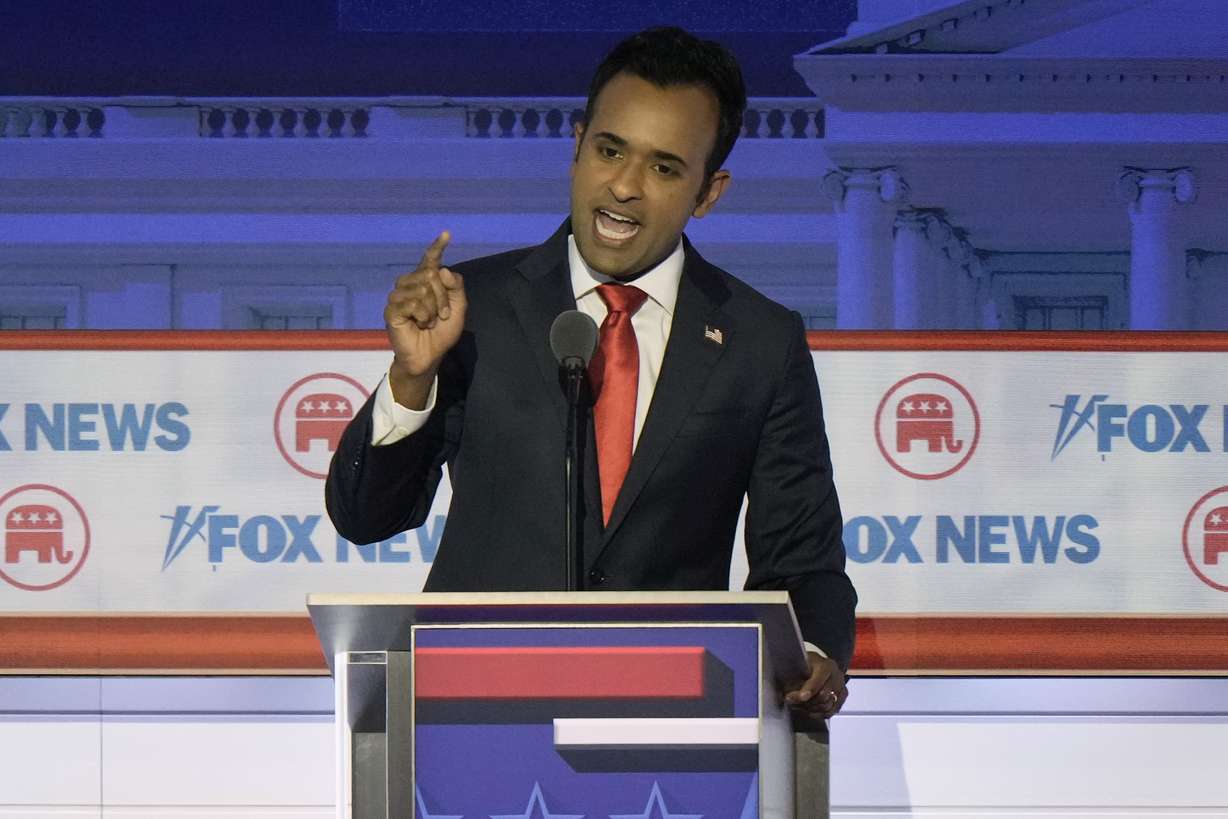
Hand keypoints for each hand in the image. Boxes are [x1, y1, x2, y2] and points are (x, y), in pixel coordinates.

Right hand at [383, 231, 467, 407]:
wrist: (430, 355)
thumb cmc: (441, 332)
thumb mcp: (458, 308)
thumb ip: (455, 287)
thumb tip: (441, 269)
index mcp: (426, 282)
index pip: (430, 260)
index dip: (437, 247)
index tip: (446, 234)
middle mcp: (410, 284)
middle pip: (431, 274)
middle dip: (443, 297)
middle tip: (442, 316)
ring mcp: (399, 295)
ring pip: (422, 288)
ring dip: (433, 309)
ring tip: (429, 322)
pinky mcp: (392, 309)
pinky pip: (412, 302)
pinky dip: (422, 316)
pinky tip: (419, 325)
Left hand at [784, 652, 846, 716]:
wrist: (821, 666)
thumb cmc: (809, 664)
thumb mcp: (801, 663)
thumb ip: (795, 674)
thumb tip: (784, 689)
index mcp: (827, 666)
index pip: (819, 680)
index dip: (810, 689)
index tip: (800, 697)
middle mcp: (837, 677)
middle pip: (823, 696)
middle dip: (805, 702)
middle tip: (790, 701)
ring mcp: (841, 689)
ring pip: (826, 706)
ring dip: (809, 709)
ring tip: (796, 705)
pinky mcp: (841, 699)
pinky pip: (829, 712)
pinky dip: (816, 714)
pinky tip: (806, 710)